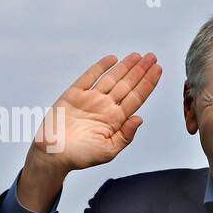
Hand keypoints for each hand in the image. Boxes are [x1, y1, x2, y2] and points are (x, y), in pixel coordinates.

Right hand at [30, 52, 162, 172]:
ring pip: (112, 78)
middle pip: (127, 85)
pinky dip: (100, 67)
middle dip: (140, 71)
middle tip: (152, 57)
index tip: (158, 70)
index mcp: (116, 119)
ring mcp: (91, 99)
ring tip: (138, 55)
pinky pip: (89, 77)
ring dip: (125, 66)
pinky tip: (112, 59)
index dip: (148, 83)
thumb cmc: (81, 156)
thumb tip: (140, 119)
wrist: (54, 154)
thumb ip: (126, 135)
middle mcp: (106, 107)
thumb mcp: (109, 150)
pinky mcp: (74, 94)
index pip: (136, 97)